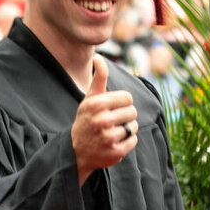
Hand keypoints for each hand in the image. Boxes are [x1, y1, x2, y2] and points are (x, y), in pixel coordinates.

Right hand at [71, 57, 138, 186]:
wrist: (76, 151)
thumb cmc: (86, 120)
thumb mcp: (89, 98)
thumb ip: (98, 78)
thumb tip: (99, 57)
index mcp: (97, 104)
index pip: (128, 98)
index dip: (122, 102)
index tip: (112, 108)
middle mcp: (102, 120)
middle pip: (132, 112)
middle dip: (124, 116)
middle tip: (111, 122)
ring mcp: (108, 137)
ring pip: (133, 126)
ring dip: (126, 129)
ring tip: (112, 132)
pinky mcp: (115, 152)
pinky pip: (133, 140)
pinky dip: (127, 141)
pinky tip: (114, 142)